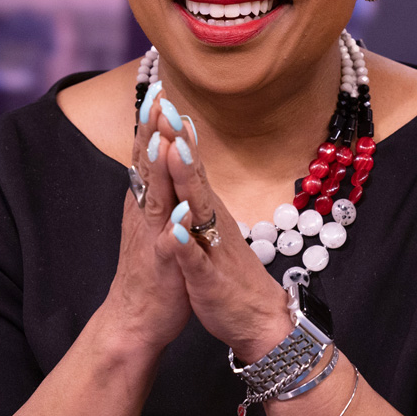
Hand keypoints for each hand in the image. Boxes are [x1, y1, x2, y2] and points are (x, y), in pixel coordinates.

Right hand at [101, 83, 191, 353]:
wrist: (134, 318)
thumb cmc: (152, 268)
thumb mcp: (155, 219)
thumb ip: (155, 187)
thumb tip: (153, 153)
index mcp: (148, 200)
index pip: (151, 153)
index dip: (154, 121)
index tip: (159, 87)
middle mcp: (146, 212)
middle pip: (148, 165)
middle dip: (152, 130)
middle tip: (156, 95)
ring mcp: (152, 237)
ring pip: (156, 197)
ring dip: (158, 169)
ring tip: (161, 139)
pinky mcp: (162, 264)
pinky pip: (169, 244)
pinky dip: (175, 228)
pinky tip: (181, 214)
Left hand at [154, 84, 293, 364]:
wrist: (256, 318)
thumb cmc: (226, 269)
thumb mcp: (208, 223)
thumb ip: (196, 187)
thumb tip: (183, 149)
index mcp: (206, 207)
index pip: (188, 162)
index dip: (175, 132)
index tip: (160, 97)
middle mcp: (211, 219)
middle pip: (194, 174)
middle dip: (180, 142)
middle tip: (167, 106)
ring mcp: (211, 247)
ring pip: (197, 209)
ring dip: (186, 180)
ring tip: (173, 151)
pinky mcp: (208, 278)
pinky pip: (195, 259)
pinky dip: (185, 244)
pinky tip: (175, 229)